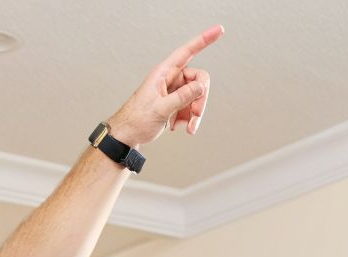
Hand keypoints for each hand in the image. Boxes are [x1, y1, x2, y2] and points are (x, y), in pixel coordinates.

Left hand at [106, 25, 223, 149]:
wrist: (128, 135)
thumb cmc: (137, 119)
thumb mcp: (160, 108)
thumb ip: (182, 97)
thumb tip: (201, 87)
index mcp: (164, 73)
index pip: (187, 52)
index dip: (204, 40)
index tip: (219, 30)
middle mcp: (171, 79)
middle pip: (199, 80)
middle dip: (201, 99)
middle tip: (196, 115)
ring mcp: (174, 92)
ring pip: (197, 96)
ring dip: (195, 113)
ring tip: (188, 127)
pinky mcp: (176, 104)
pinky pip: (192, 107)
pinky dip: (189, 119)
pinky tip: (176, 126)